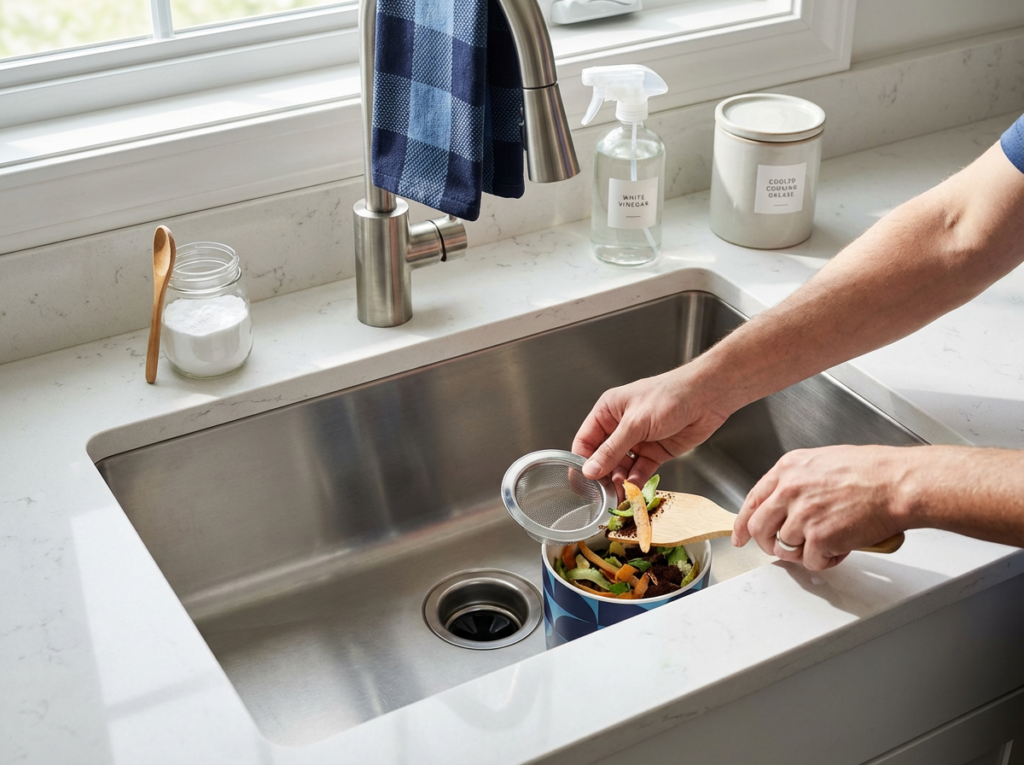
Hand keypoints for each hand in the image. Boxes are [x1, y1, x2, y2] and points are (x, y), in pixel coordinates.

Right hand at [572, 365, 731, 488]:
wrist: (707, 397)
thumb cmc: (670, 396)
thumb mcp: (635, 424)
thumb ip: (611, 450)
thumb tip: (590, 470)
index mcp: (608, 411)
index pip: (586, 441)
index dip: (582, 461)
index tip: (580, 482)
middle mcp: (621, 427)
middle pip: (603, 458)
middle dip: (603, 476)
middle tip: (603, 493)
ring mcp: (638, 441)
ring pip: (622, 467)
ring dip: (620, 482)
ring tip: (620, 495)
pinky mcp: (656, 452)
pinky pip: (640, 471)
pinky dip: (636, 482)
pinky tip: (633, 491)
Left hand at [732, 445, 905, 569]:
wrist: (897, 483)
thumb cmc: (871, 471)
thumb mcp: (822, 462)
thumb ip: (797, 481)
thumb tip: (786, 502)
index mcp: (787, 469)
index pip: (752, 500)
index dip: (742, 523)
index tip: (740, 536)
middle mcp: (788, 491)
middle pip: (759, 528)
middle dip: (768, 543)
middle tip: (783, 548)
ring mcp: (801, 515)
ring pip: (784, 547)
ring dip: (803, 552)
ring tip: (826, 542)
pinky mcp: (818, 538)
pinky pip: (810, 561)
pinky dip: (825, 560)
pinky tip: (841, 547)